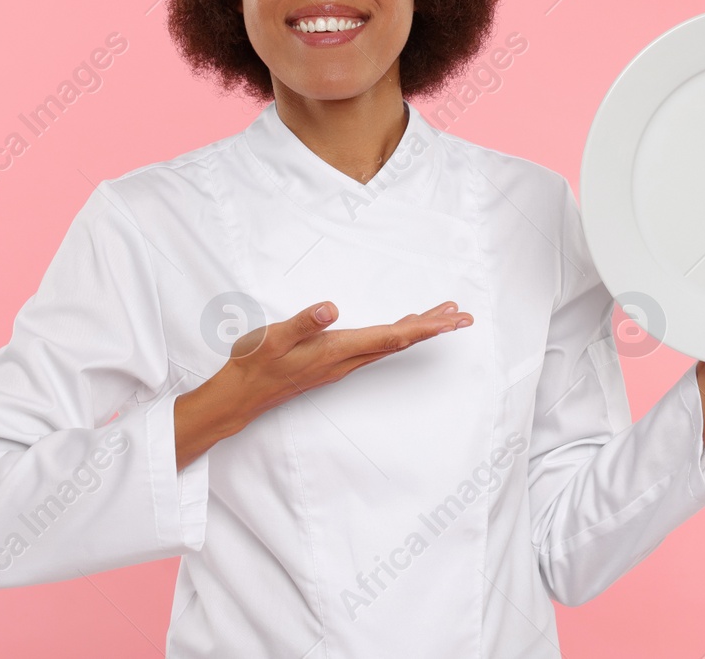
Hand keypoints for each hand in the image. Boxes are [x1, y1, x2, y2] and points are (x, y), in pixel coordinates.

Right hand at [219, 300, 473, 419]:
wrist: (241, 396)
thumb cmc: (254, 364)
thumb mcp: (273, 338)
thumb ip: (302, 323)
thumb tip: (331, 308)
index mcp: (336, 349)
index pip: (390, 336)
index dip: (424, 327)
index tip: (451, 320)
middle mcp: (345, 359)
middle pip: (399, 341)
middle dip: (432, 328)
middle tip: (463, 316)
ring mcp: (341, 363)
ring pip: (389, 344)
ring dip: (418, 330)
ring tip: (442, 316)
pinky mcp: (334, 363)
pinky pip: (376, 347)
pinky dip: (397, 334)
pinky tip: (402, 327)